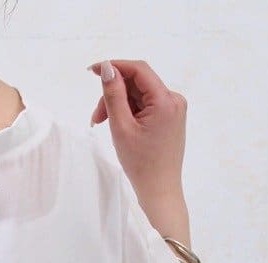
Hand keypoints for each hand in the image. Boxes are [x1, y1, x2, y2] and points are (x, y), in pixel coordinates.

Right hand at [89, 59, 192, 243]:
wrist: (160, 192)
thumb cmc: (141, 165)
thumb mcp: (122, 128)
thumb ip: (113, 94)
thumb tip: (107, 67)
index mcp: (166, 101)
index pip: (138, 70)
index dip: (115, 66)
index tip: (93, 71)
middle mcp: (174, 100)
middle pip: (137, 83)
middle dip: (114, 94)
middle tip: (96, 116)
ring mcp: (174, 109)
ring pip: (139, 95)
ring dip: (119, 105)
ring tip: (104, 124)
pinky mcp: (170, 118)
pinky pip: (146, 106)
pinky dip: (130, 112)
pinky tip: (120, 126)